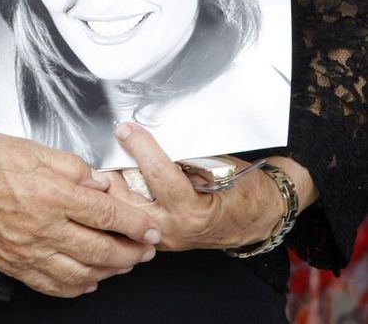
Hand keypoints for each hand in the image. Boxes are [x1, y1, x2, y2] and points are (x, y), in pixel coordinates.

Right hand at [0, 125, 159, 296]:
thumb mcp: (32, 148)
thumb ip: (71, 167)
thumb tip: (99, 183)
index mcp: (51, 194)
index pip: (106, 213)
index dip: (134, 222)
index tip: (150, 227)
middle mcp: (42, 228)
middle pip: (100, 250)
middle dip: (130, 252)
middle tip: (146, 250)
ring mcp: (27, 252)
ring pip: (80, 274)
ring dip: (108, 272)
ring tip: (123, 265)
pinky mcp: (13, 264)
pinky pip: (51, 285)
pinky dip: (75, 288)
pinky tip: (86, 283)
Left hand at [112, 122, 315, 251]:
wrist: (259, 217)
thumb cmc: (245, 188)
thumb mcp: (219, 164)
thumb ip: (184, 153)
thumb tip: (151, 132)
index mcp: (194, 209)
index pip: (158, 173)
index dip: (140, 146)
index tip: (126, 129)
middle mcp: (176, 228)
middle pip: (129, 197)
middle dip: (115, 170)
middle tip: (110, 146)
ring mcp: (165, 237)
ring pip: (124, 210)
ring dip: (114, 185)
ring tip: (109, 161)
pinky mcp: (159, 239)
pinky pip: (132, 217)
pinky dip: (122, 199)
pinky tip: (118, 182)